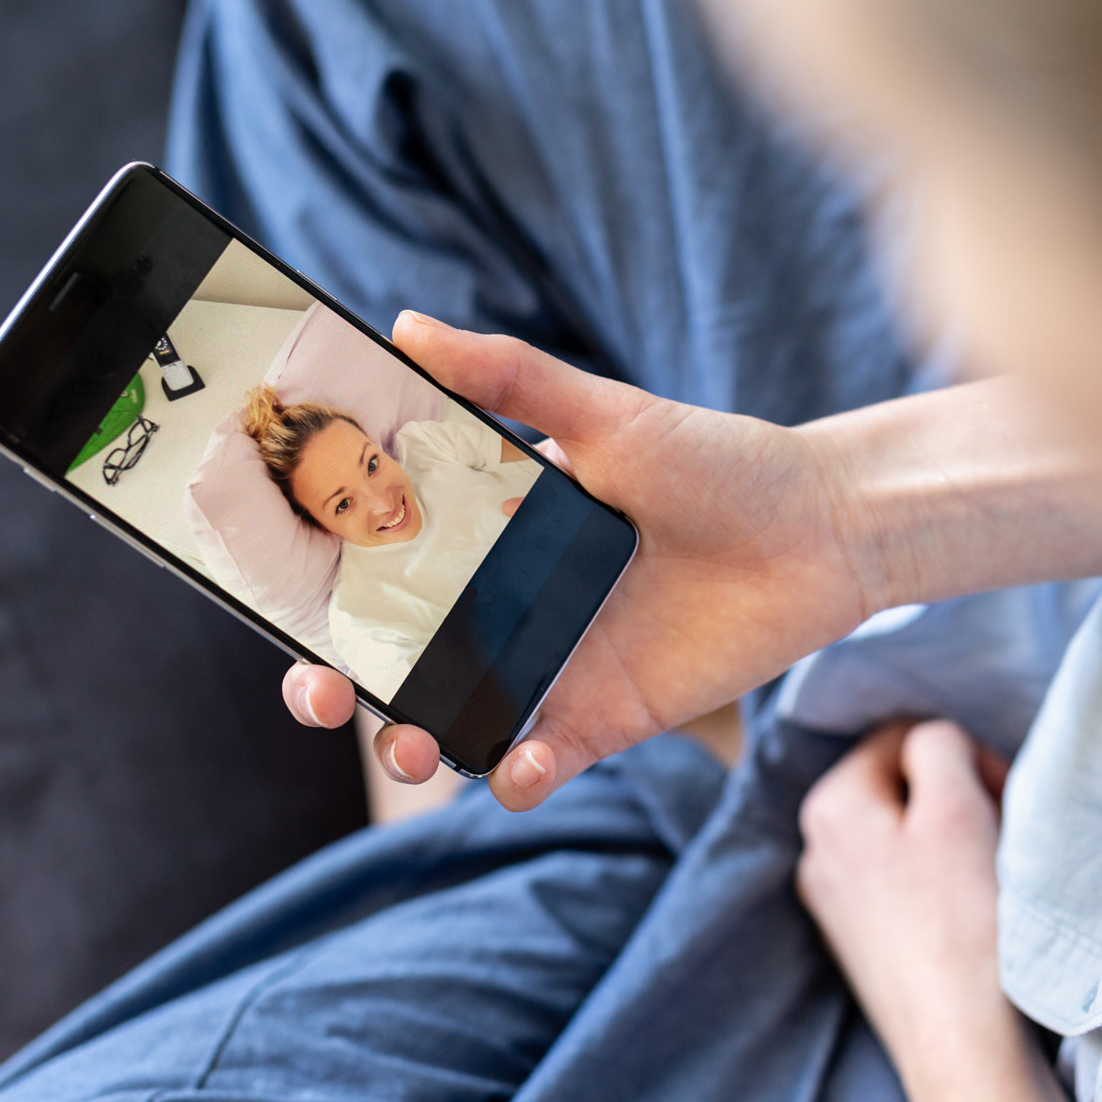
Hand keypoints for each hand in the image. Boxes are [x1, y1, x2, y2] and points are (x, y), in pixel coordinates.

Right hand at [284, 311, 877, 808]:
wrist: (823, 525)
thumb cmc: (718, 462)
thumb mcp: (606, 414)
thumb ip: (507, 376)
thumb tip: (406, 325)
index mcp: (487, 534)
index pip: (378, 568)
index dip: (320, 591)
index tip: (278, 598)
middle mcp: (504, 606)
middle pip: (394, 659)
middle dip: (339, 687)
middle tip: (320, 690)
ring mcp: (551, 665)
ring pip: (453, 721)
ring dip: (415, 743)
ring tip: (414, 743)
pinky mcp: (605, 716)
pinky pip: (540, 763)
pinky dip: (516, 776)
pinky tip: (518, 763)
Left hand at [797, 721, 1101, 1101]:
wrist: (960, 1043)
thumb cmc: (963, 921)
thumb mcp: (956, 805)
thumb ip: (938, 745)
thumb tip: (931, 743)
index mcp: (829, 805)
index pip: (903, 738)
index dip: (963, 757)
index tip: (1001, 796)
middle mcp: (814, 850)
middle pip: (897, 787)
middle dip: (950, 798)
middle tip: (997, 834)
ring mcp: (832, 901)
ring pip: (899, 835)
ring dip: (945, 841)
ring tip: (982, 877)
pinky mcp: (858, 942)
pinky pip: (897, 884)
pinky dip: (933, 884)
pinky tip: (964, 914)